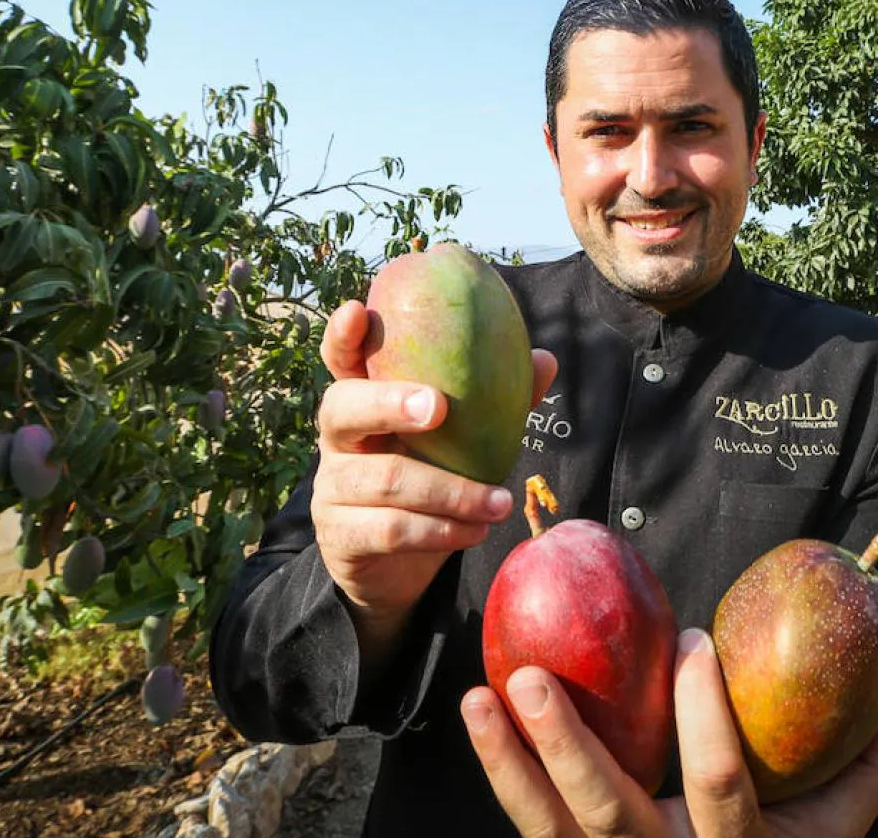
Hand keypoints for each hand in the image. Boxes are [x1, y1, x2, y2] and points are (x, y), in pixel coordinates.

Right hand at [311, 299, 558, 658]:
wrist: (395, 568)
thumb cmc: (430, 480)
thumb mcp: (460, 440)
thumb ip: (494, 400)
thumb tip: (544, 358)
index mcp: (363, 401)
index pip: (341, 360)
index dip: (344, 336)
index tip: (357, 309)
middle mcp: (339, 438)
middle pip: (341, 408)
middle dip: (389, 403)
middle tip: (438, 407)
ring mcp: (333, 488)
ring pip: (383, 478)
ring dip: (451, 492)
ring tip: (500, 503)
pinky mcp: (342, 535)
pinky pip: (390, 529)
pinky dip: (441, 530)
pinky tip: (476, 531)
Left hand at [462, 628, 877, 837]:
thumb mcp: (838, 829)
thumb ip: (872, 764)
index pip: (718, 783)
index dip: (705, 715)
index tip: (694, 639)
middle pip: (606, 812)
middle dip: (566, 746)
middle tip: (532, 677)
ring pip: (550, 826)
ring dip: (511, 760)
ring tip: (482, 695)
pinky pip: (533, 825)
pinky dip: (503, 773)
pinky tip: (480, 718)